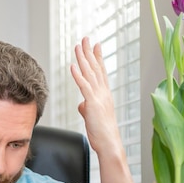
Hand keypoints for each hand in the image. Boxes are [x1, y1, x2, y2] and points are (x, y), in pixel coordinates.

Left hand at [71, 37, 137, 182]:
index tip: (95, 45)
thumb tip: (81, 104)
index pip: (100, 72)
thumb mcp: (92, 117)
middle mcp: (103, 92)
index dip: (97, 57)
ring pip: (90, 73)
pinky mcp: (93, 104)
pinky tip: (73, 65)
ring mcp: (99, 97)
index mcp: (104, 95)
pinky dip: (78, 75)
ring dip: (83, 59)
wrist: (109, 144)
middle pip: (95, 68)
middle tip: (85, 38)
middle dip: (89, 52)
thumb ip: (87, 107)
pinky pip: (84, 86)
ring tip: (78, 46)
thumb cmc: (102, 133)